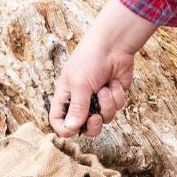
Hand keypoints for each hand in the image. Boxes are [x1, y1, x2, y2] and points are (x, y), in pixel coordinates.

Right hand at [51, 0, 156, 136]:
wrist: (114, 45)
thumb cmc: (90, 59)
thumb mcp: (80, 84)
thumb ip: (77, 108)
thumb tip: (71, 129)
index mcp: (66, 96)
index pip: (59, 120)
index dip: (64, 129)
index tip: (73, 130)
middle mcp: (81, 101)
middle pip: (85, 127)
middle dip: (93, 125)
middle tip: (96, 117)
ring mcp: (99, 100)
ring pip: (104, 119)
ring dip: (107, 105)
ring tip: (105, 88)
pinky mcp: (114, 97)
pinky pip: (117, 107)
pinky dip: (117, 96)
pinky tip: (114, 82)